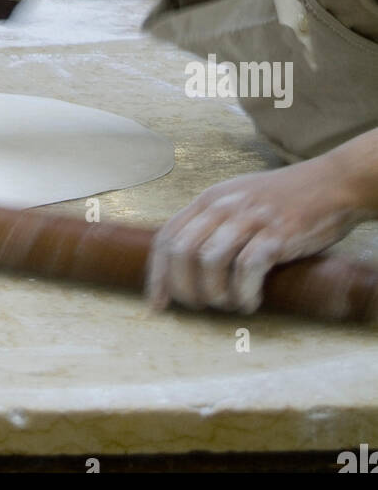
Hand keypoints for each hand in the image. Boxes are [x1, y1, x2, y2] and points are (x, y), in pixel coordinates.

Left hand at [146, 158, 369, 314]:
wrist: (331, 183)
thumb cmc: (283, 199)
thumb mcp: (238, 201)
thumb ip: (213, 224)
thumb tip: (186, 266)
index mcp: (209, 199)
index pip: (166, 237)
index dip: (158, 275)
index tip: (157, 304)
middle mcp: (223, 205)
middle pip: (181, 252)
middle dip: (184, 288)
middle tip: (200, 306)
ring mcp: (249, 218)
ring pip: (209, 261)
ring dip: (214, 293)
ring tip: (229, 304)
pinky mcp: (276, 233)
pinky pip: (247, 268)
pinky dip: (243, 293)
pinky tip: (250, 302)